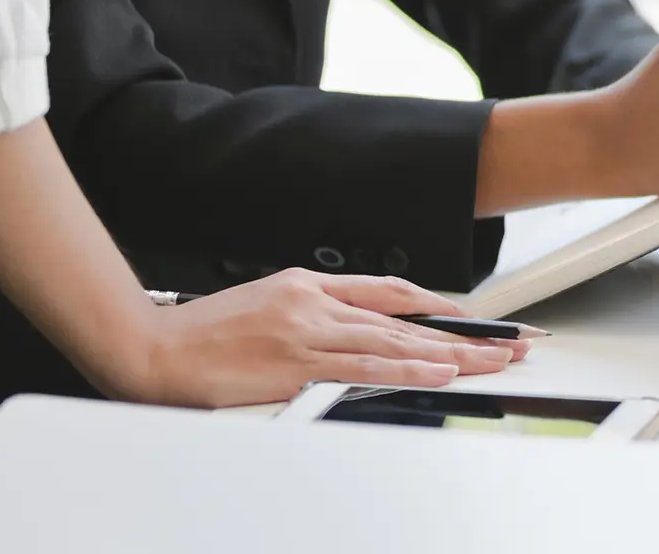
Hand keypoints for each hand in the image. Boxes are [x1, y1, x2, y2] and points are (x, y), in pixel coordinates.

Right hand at [124, 269, 531, 408]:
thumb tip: (357, 332)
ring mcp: (308, 332)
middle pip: (407, 319)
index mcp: (308, 286)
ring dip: (452, 353)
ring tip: (494, 360)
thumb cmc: (203, 335)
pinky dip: (408, 370)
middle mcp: (315, 303)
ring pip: (397, 342)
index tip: (472, 320)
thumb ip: (313, 314)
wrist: (150, 349)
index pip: (389, 293)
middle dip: (464, 334)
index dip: (436, 307)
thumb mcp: (266, 306)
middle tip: (509, 343)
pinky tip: (441, 371)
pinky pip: (365, 367)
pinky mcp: (297, 364)